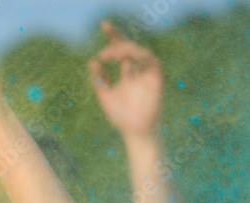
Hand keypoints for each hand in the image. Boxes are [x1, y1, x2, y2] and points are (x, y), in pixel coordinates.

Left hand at [89, 21, 162, 137]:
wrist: (134, 130)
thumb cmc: (121, 115)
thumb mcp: (105, 95)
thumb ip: (99, 79)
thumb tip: (92, 60)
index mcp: (127, 72)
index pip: (120, 50)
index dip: (114, 36)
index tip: (104, 24)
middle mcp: (139, 69)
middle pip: (129, 47)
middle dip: (117, 40)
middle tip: (103, 48)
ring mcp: (148, 72)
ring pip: (139, 51)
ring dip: (124, 49)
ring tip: (109, 54)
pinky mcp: (156, 77)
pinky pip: (150, 60)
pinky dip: (138, 55)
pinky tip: (125, 59)